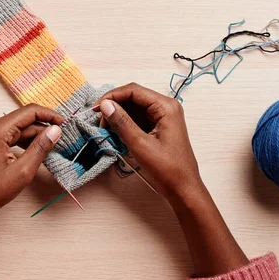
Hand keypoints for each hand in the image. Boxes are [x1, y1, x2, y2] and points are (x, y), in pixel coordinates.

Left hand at [0, 104, 63, 219]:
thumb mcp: (23, 171)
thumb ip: (40, 147)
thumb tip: (56, 130)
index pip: (30, 112)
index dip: (50, 115)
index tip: (65, 123)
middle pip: (24, 119)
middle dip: (44, 128)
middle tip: (62, 139)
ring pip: (18, 127)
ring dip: (35, 136)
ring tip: (52, 146)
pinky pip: (10, 135)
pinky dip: (24, 141)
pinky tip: (36, 150)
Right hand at [97, 84, 248, 275]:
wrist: (183, 188)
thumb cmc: (167, 168)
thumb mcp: (140, 144)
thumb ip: (122, 122)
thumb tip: (105, 105)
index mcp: (165, 106)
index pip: (133, 90)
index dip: (112, 96)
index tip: (95, 107)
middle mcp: (165, 107)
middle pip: (133, 97)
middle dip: (114, 106)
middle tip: (98, 120)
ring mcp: (162, 117)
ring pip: (134, 108)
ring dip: (118, 116)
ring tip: (105, 128)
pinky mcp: (158, 127)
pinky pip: (138, 119)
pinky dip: (125, 124)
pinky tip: (114, 133)